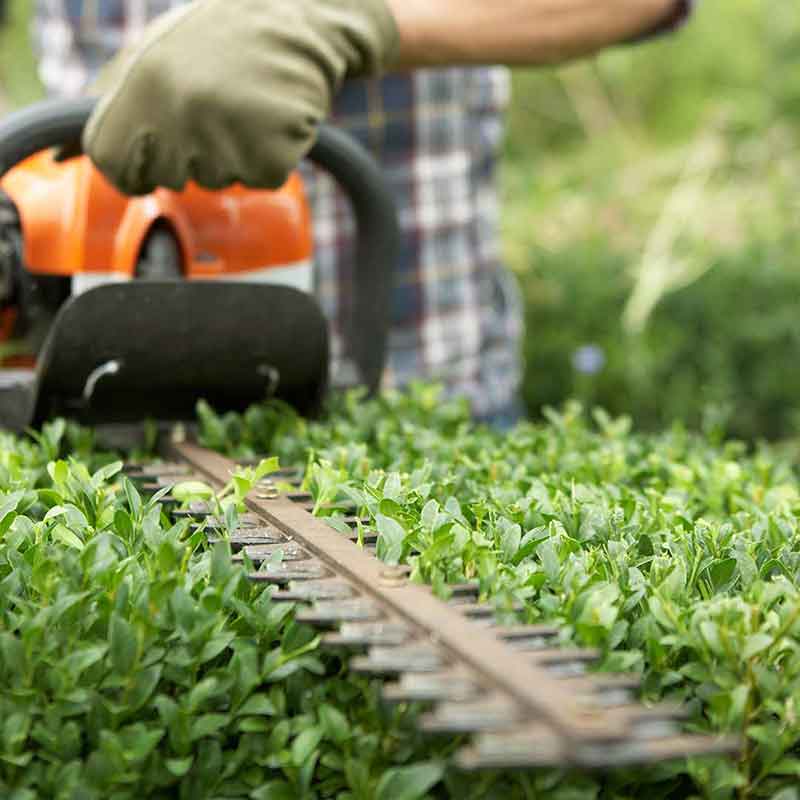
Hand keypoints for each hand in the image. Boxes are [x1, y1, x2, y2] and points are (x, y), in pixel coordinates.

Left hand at [83, 0, 398, 194]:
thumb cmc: (225, 38)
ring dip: (235, 152)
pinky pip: (261, 178)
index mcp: (143, 83)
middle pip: (173, 178)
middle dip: (194, 155)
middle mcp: (180, 112)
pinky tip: (274, 116)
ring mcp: (227, 136)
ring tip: (249, 104)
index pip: (114, 163)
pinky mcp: (271, 154)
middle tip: (219, 106)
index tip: (155, 154)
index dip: (135, 167)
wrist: (301, 17)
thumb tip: (69, 158)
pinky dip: (272, 157)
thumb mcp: (155, 55)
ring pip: (219, 179)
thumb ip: (115, 104)